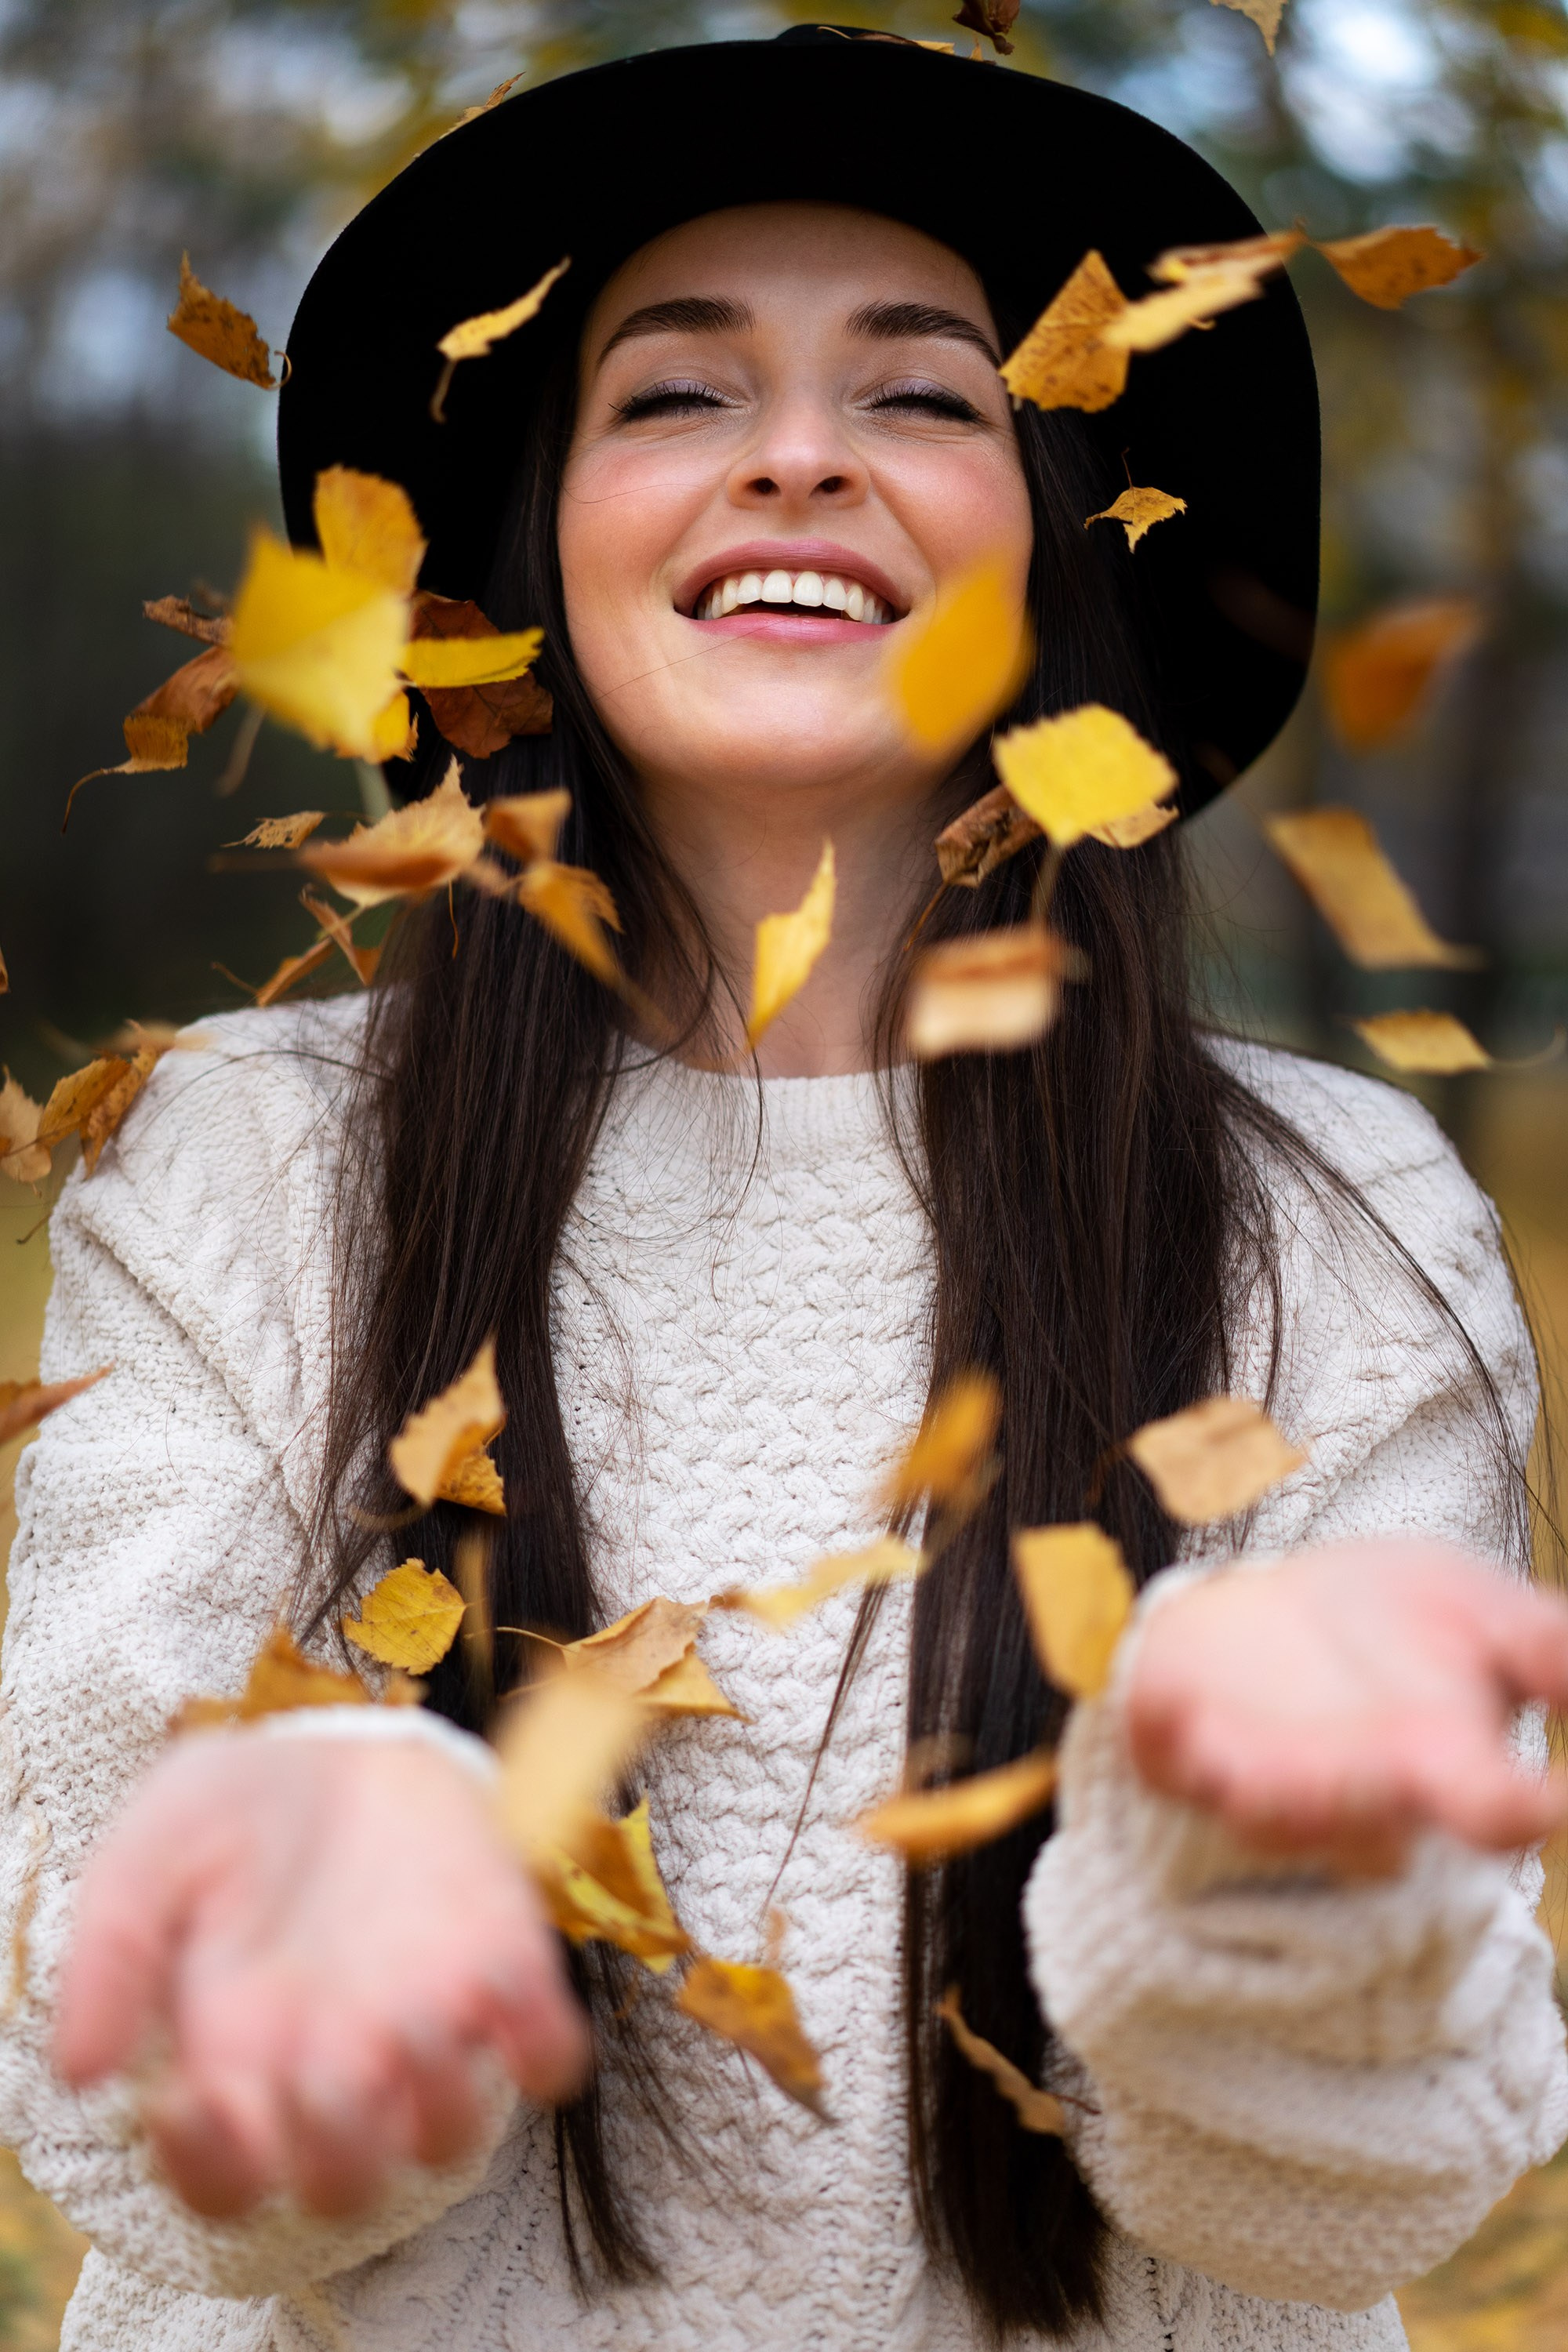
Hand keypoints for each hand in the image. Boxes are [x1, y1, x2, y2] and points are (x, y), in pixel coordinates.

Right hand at [54, 1733, 588, 2220]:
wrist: (342, 1738)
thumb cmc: (239, 1808)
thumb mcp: (153, 1849)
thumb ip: (110, 1951)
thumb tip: (83, 2069)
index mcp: (239, 2059)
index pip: (226, 2185)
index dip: (211, 2170)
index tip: (189, 2096)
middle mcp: (335, 2065)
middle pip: (347, 2184)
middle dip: (336, 2147)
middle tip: (321, 2058)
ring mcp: (426, 2024)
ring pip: (448, 2137)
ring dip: (434, 2101)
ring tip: (406, 2012)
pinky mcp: (504, 1966)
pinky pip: (548, 2054)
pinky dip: (542, 2043)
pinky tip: (492, 1976)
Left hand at [1125, 1538, 1567, 1874]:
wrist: (1269, 1612)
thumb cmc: (1392, 1626)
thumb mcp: (1476, 1609)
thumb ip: (1543, 1645)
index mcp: (1443, 1765)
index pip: (1492, 1808)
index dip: (1514, 1808)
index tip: (1539, 1801)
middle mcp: (1355, 1792)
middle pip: (1371, 1829)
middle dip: (1374, 1805)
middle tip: (1403, 1774)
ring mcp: (1262, 1779)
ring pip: (1273, 1810)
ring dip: (1274, 1791)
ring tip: (1263, 1769)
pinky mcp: (1177, 1750)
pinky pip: (1171, 1755)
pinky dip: (1172, 1738)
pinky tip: (1176, 1713)